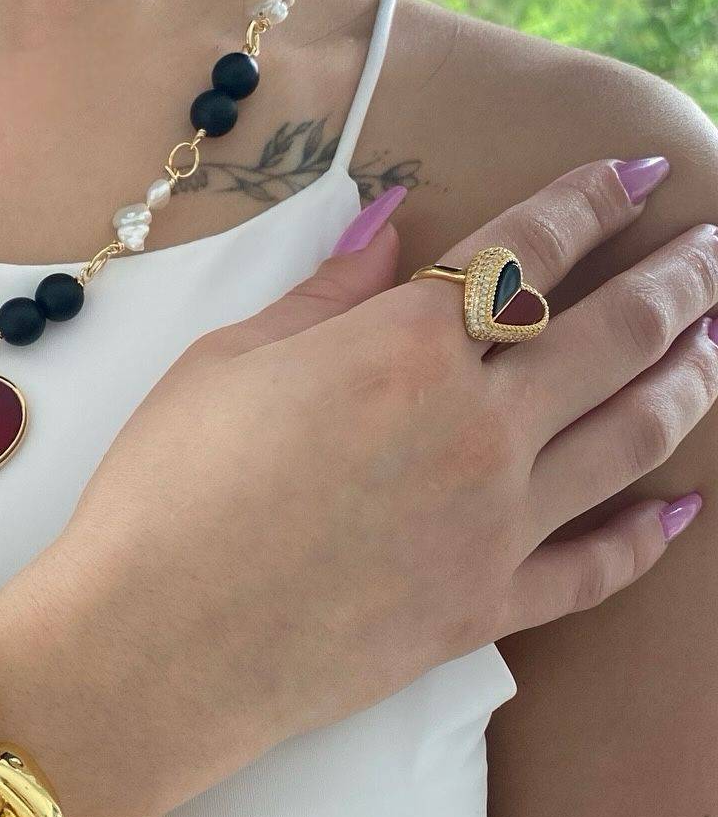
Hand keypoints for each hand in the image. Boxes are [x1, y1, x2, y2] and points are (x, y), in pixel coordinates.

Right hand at [40, 159, 717, 816]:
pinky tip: (681, 511)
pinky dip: (647, 537)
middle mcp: (476, 426)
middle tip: (717, 247)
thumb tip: (395, 221)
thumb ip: (329, 289)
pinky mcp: (487, 608)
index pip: (529, 251)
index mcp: (404, 344)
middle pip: (612, 335)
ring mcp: (495, 523)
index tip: (638, 174)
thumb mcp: (229, 357)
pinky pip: (596, 568)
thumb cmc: (167, 487)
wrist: (155, 643)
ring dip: (688, 380)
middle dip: (678, 280)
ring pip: (632, 439)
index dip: (590, 202)